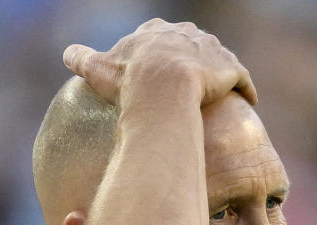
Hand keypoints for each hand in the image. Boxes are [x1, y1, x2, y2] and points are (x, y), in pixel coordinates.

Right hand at [62, 18, 256, 107]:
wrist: (164, 89)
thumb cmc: (130, 80)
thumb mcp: (100, 68)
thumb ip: (83, 59)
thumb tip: (67, 54)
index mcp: (156, 32)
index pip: (159, 34)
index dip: (159, 50)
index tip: (159, 65)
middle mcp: (186, 34)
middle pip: (191, 42)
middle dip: (192, 56)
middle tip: (192, 80)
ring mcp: (211, 50)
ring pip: (218, 57)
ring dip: (221, 71)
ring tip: (220, 91)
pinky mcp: (231, 69)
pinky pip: (243, 79)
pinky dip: (246, 89)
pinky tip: (248, 100)